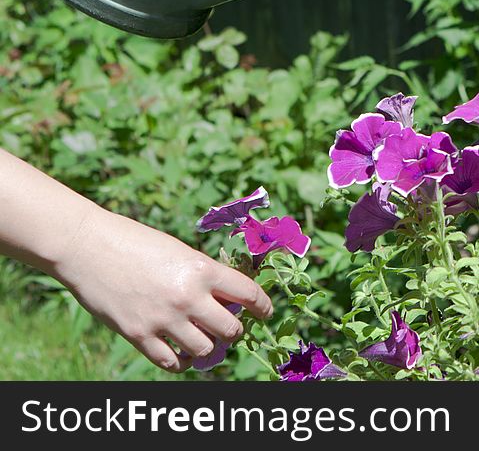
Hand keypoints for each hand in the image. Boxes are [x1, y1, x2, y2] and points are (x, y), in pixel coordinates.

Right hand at [54, 207, 272, 371]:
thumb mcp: (179, 250)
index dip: (263, 306)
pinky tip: (182, 354)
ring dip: (209, 347)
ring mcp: (163, 319)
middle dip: (235, 329)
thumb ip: (204, 275)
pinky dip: (182, 362)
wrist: (87, 246)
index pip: (249, 294)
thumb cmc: (135, 242)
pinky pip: (172, 363)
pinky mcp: (138, 335)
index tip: (265, 312)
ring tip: (204, 339)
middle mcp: (187, 298)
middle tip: (230, 326)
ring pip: (206, 350)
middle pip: (231, 329)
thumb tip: (229, 298)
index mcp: (202, 270)